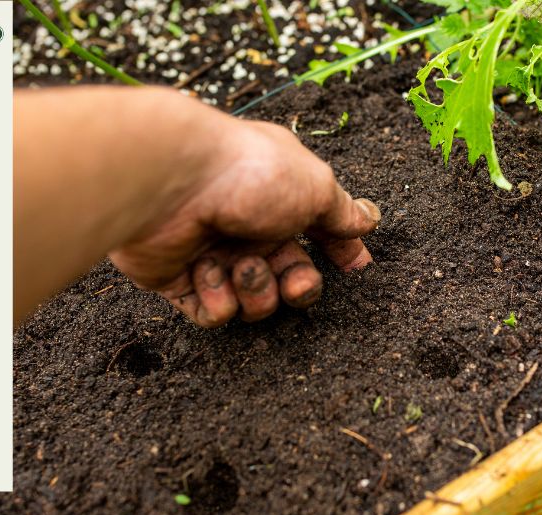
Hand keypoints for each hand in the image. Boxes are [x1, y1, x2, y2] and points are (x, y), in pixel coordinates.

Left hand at [109, 118, 379, 326]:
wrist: (172, 183)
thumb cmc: (249, 175)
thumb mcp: (315, 187)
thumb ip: (342, 212)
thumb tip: (369, 218)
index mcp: (280, 197)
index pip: (318, 230)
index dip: (339, 251)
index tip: (355, 267)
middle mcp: (247, 225)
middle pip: (289, 276)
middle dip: (299, 287)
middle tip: (294, 284)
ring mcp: (212, 253)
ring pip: (254, 299)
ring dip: (256, 290)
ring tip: (242, 267)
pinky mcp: (177, 279)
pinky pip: (212, 312)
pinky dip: (216, 300)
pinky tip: (206, 273)